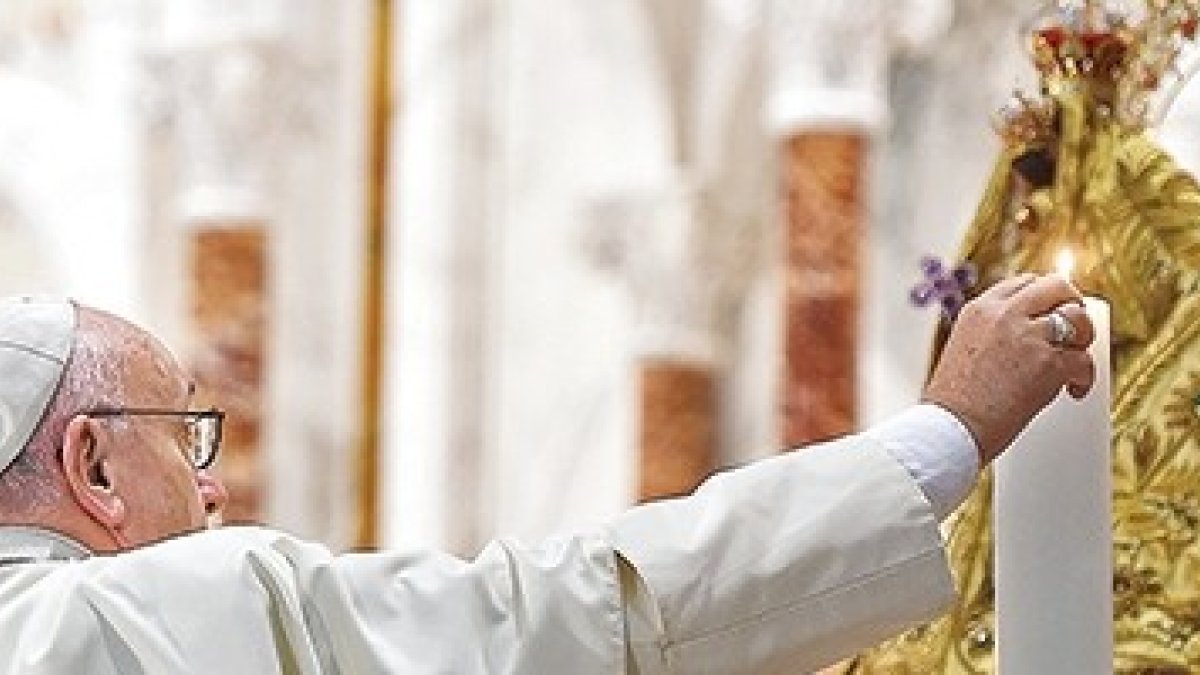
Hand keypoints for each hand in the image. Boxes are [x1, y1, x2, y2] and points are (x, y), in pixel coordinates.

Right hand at [922, 274, 1096, 464]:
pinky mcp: (1048, 365)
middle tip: (1075, 327)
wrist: (950, 429)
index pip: (1023, 283)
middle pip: (1056, 287)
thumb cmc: (952, 403)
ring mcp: (1028, 337)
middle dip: (1072, 303)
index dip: (1044, 296)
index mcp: (980, 309)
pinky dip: (1085, 377)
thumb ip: (992, 335)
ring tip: (1076, 358)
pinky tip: (1075, 389)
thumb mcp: (963, 350)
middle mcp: (1004, 314)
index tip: (1051, 311)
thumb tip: (1023, 340)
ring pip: (1078, 318)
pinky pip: (1084, 360)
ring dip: (1083, 337)